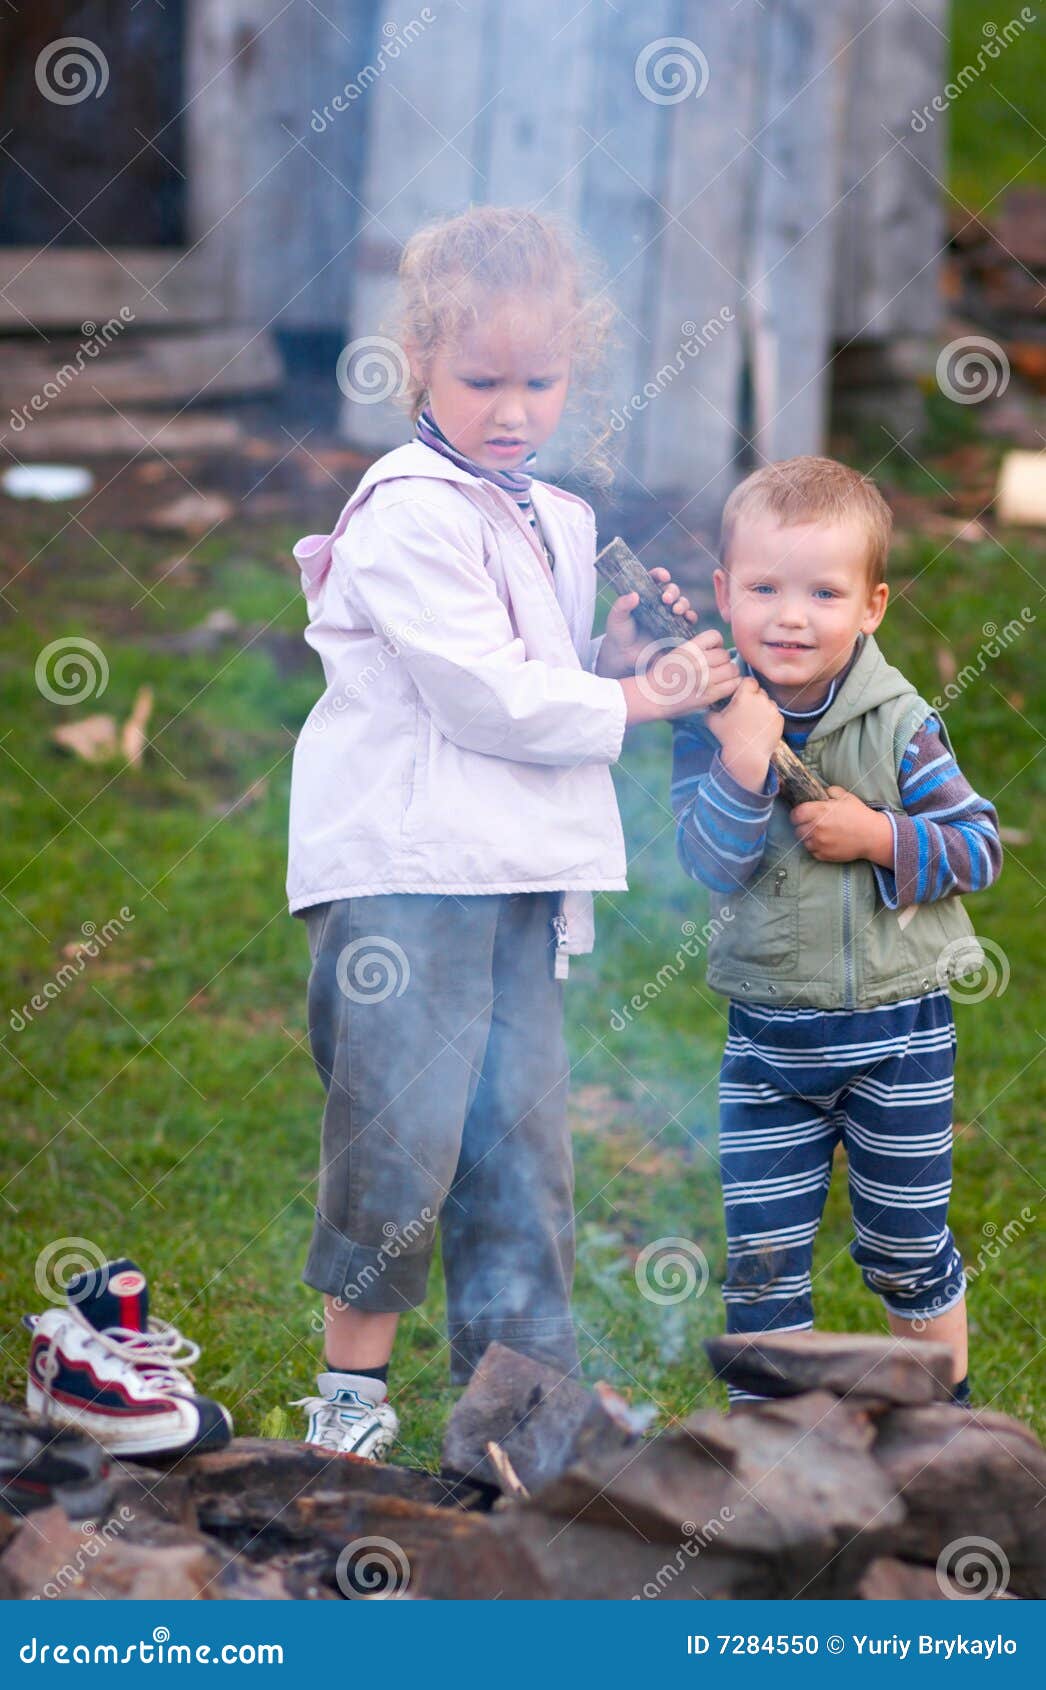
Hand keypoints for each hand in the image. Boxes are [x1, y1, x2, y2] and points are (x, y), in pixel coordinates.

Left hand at [596, 567, 697, 678]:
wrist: (625, 656)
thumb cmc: (619, 632)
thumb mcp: (616, 617)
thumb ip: (622, 605)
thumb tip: (634, 595)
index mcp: (646, 594)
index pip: (655, 579)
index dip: (660, 574)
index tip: (663, 576)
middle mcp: (660, 603)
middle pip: (672, 590)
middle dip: (672, 592)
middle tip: (665, 599)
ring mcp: (669, 616)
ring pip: (683, 603)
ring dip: (683, 604)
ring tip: (676, 611)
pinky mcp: (676, 629)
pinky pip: (688, 621)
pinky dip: (691, 617)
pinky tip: (688, 618)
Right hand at [620, 629, 739, 724]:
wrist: (652, 697)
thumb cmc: (662, 675)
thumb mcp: (675, 653)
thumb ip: (695, 649)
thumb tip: (718, 648)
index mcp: (688, 649)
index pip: (715, 636)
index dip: (717, 643)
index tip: (713, 651)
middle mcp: (698, 662)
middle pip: (725, 655)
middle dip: (722, 661)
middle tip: (715, 669)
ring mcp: (705, 678)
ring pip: (732, 669)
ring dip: (729, 674)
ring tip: (720, 679)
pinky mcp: (710, 694)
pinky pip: (733, 684)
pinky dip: (732, 685)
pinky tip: (723, 687)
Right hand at [705, 676, 783, 792]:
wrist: (747, 756)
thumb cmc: (729, 737)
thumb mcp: (713, 721)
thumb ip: (711, 709)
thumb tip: (708, 704)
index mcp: (745, 695)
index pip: (749, 681)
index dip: (745, 687)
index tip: (741, 695)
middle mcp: (761, 699)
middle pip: (759, 690)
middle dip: (754, 697)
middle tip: (746, 710)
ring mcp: (772, 709)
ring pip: (768, 701)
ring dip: (762, 707)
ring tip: (753, 720)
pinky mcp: (780, 719)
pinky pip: (774, 713)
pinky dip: (769, 718)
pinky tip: (760, 728)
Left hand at [790, 786, 894, 864]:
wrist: (872, 836)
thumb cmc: (859, 815)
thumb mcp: (846, 797)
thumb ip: (830, 792)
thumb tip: (821, 792)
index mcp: (818, 811)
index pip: (795, 814)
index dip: (797, 813)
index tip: (802, 814)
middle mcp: (816, 828)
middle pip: (798, 829)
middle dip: (803, 825)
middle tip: (812, 824)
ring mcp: (819, 843)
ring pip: (804, 841)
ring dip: (809, 837)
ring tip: (820, 833)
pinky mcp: (824, 855)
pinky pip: (812, 851)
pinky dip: (816, 847)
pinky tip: (826, 842)